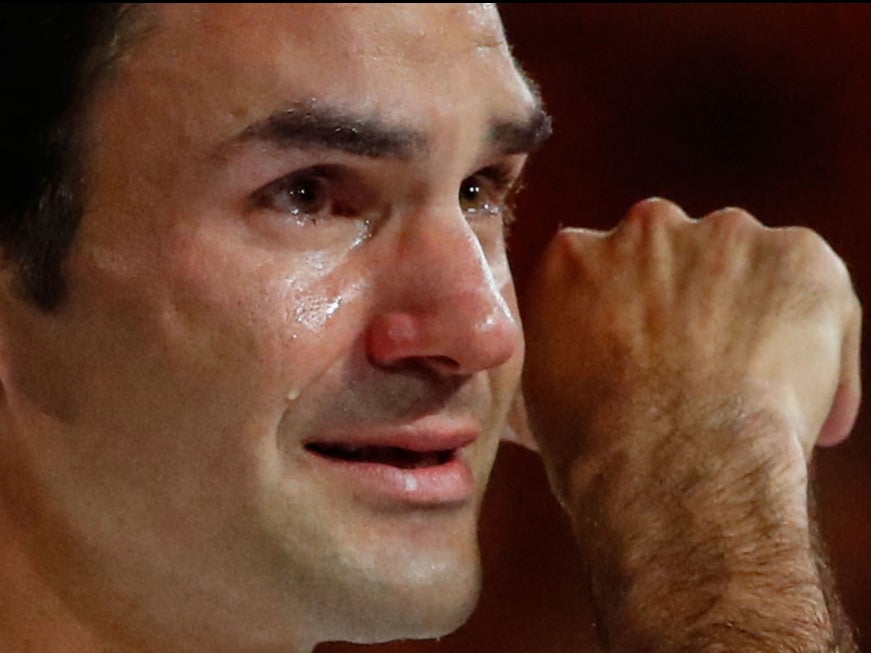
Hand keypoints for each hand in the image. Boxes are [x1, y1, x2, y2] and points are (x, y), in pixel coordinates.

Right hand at [522, 199, 859, 497]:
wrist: (668, 470)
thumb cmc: (595, 448)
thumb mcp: (536, 391)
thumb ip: (555, 350)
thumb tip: (571, 368)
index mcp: (574, 255)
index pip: (605, 267)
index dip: (628, 312)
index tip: (643, 349)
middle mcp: (645, 227)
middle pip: (675, 255)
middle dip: (687, 299)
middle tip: (697, 367)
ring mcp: (724, 235)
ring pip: (743, 266)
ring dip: (748, 310)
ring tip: (751, 385)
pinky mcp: (797, 255)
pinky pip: (815, 289)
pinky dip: (818, 337)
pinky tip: (798, 398)